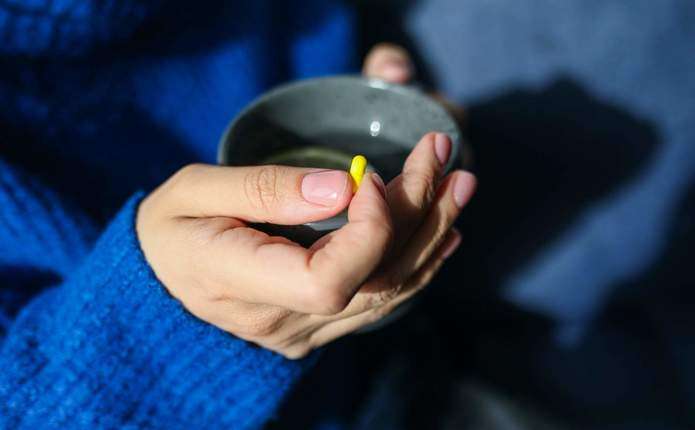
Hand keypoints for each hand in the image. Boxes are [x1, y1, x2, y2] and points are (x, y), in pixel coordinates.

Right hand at [135, 47, 475, 358]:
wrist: (158, 280)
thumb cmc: (170, 228)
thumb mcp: (195, 191)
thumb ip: (265, 188)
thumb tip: (344, 187)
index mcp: (241, 285)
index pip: (329, 280)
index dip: (368, 229)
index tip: (371, 176)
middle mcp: (281, 321)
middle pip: (374, 279)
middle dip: (419, 213)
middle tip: (446, 157)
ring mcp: (304, 331)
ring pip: (388, 291)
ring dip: (431, 235)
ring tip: (459, 185)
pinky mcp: (319, 325)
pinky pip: (381, 301)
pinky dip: (418, 264)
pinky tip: (445, 234)